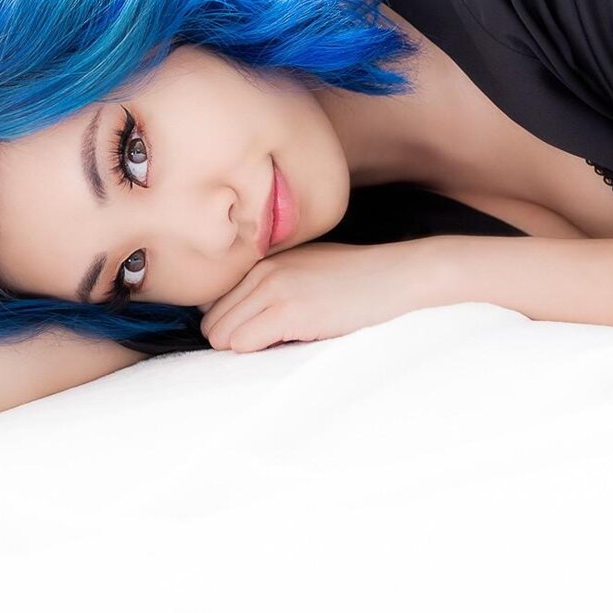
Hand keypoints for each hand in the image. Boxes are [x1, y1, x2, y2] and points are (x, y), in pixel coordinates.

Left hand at [199, 239, 444, 352]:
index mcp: (265, 259)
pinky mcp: (289, 310)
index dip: (232, 325)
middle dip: (233, 340)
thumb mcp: (308, 270)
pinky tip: (289, 346)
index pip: (213, 301)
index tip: (257, 334)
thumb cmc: (360, 281)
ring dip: (245, 350)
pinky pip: (242, 344)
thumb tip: (238, 319)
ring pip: (220, 335)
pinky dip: (257, 353)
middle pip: (212, 320)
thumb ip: (272, 285)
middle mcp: (262, 269)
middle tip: (269, 345)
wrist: (400, 276)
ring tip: (280, 345)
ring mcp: (274, 287)